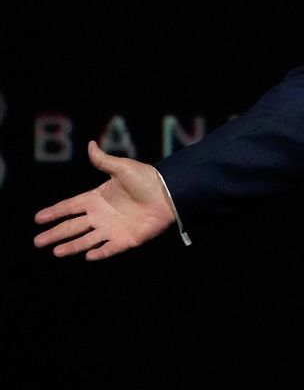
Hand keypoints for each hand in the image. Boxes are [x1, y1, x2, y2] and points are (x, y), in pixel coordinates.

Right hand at [34, 141, 175, 259]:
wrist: (170, 192)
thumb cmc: (147, 179)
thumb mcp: (123, 168)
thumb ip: (104, 161)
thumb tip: (90, 144)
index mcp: (97, 198)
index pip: (70, 206)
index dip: (54, 212)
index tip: (38, 218)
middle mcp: (101, 215)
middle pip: (73, 226)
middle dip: (55, 233)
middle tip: (37, 241)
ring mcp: (112, 228)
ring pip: (86, 239)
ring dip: (71, 246)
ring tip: (55, 252)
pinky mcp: (126, 239)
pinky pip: (110, 248)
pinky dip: (100, 253)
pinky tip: (87, 256)